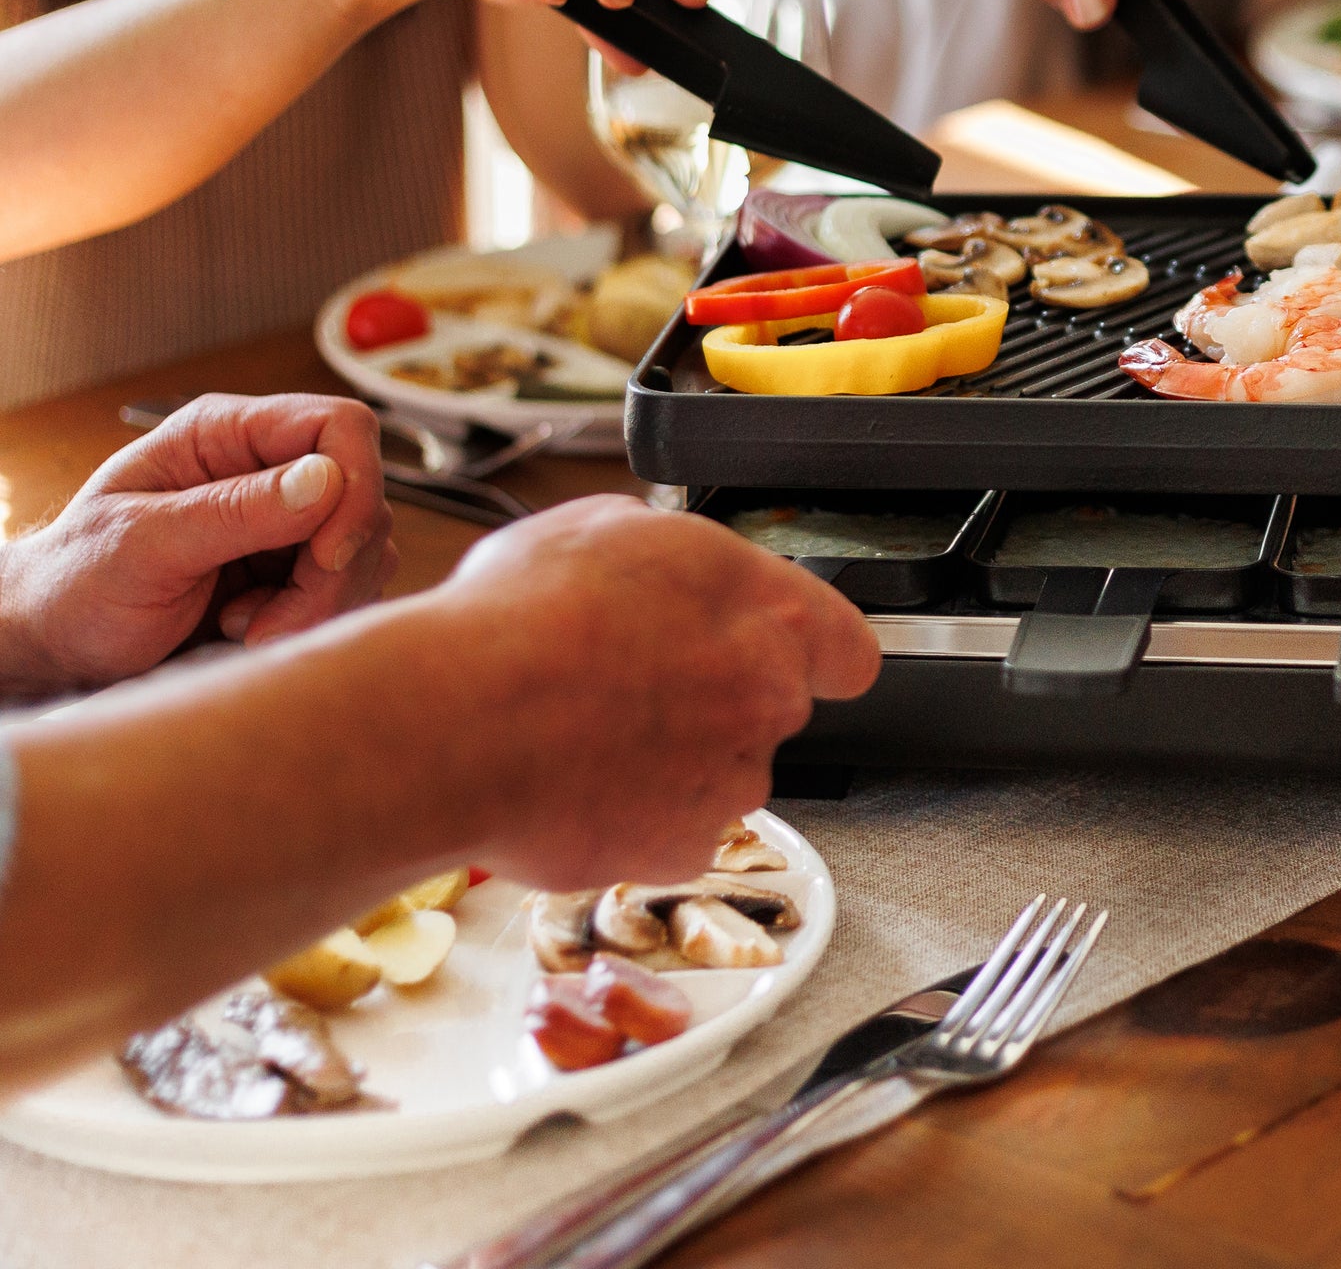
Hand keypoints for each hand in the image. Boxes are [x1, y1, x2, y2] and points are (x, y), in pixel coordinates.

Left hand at [0, 395, 393, 692]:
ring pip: (366, 547)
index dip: (354, 484)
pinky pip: (352, 585)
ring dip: (322, 601)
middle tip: (268, 622)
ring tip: (246, 627)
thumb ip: (232, 510)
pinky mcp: (297, 569)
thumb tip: (324, 477)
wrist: (59, 646)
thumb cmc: (75, 586)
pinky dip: (316, 617)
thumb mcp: (140, 546)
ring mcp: (287, 519)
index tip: (327, 556)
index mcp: (226, 435)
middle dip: (332, 569)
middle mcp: (267, 468)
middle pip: (361, 496)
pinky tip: (254, 630)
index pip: (339, 426)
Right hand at [428, 498, 878, 892]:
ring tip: (588, 730)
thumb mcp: (606, 526)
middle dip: (718, 699)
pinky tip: (578, 782)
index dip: (817, 653)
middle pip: (770, 707)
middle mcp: (768, 698)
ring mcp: (730, 780)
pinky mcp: (683, 849)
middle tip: (638, 681)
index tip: (791, 656)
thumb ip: (672, 554)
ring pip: (720, 772)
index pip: (849, 648)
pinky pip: (673, 831)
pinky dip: (635, 817)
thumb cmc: (521, 620)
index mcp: (770, 611)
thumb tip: (666, 563)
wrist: (457, 723)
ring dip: (674, 759)